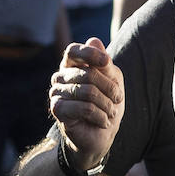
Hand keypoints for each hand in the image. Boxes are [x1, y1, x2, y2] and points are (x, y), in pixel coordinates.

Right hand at [48, 38, 124, 168]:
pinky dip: (100, 116)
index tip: (107, 63)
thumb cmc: (106, 103)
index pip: (73, 50)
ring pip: (88, 92)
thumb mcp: (112, 80)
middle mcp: (60, 76)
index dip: (90, 54)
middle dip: (110, 88)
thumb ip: (104, 63)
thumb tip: (94, 40)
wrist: (100, 135)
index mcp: (72, 66)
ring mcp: (56, 92)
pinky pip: (84, 107)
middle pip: (88, 74)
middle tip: (118, 100)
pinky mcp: (57, 109)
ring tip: (111, 113)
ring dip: (107, 104)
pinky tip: (103, 122)